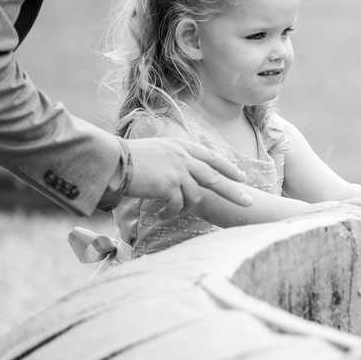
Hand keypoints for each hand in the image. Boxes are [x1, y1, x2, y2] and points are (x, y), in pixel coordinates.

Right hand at [122, 136, 252, 218]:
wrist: (111, 160)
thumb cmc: (129, 157)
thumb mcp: (158, 149)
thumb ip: (175, 157)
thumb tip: (187, 169)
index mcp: (182, 146)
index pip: (212, 158)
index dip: (229, 168)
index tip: (242, 178)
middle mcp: (183, 157)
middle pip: (215, 177)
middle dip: (234, 192)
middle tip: (249, 202)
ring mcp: (177, 171)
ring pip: (195, 195)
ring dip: (186, 206)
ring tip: (171, 210)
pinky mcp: (168, 185)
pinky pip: (178, 204)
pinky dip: (172, 211)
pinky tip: (161, 213)